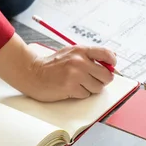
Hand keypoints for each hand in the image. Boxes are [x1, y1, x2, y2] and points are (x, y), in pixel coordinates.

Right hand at [0, 33, 115, 101]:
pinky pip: (86, 95)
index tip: (111, 67)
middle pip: (106, 76)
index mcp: (81, 50)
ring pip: (97, 88)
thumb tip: (110, 61)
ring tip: (78, 84)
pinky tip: (70, 88)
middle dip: (102, 81)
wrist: (33, 73)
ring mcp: (76, 74)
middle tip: (93, 80)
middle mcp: (80, 61)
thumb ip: (88, 56)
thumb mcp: (70, 53)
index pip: (106, 54)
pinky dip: (80, 94)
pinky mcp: (71, 87)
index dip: (112, 62)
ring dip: (90, 89)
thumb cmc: (52, 65)